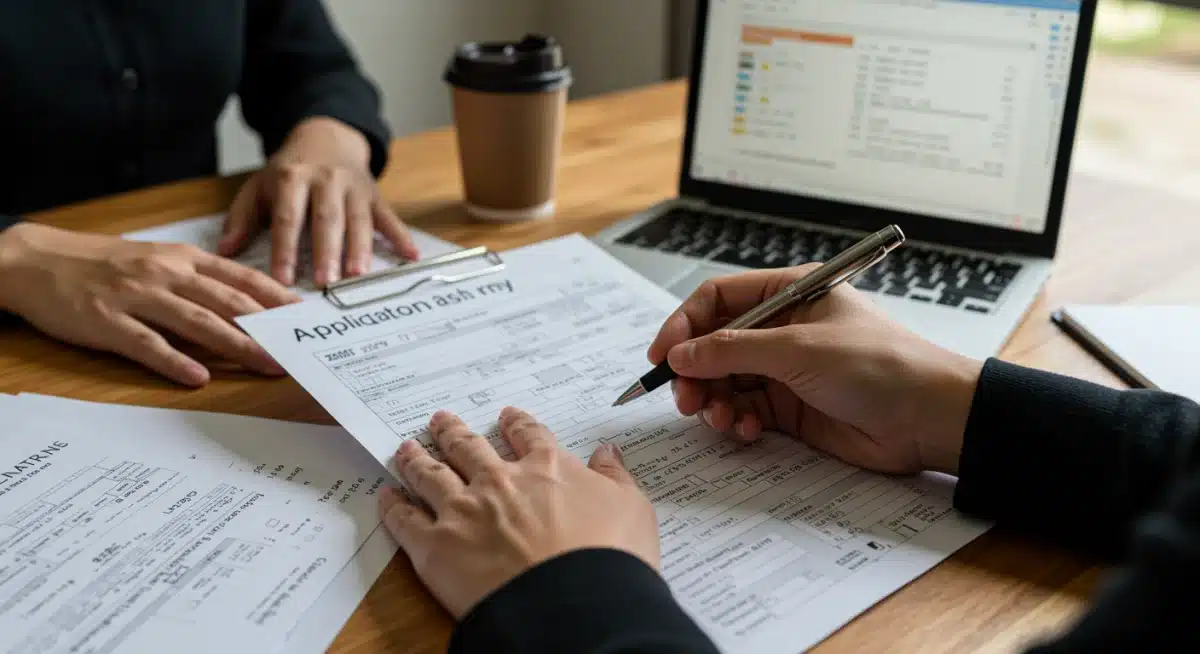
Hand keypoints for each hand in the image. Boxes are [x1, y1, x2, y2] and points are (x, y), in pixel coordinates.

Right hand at [0, 223, 298, 386]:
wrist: (36, 259)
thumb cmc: (104, 263)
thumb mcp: (156, 259)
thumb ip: (198, 280)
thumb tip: (244, 304)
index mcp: (182, 259)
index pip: (240, 278)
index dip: (276, 297)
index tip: (305, 315)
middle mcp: (165, 274)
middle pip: (228, 302)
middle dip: (268, 328)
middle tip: (297, 349)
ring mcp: (137, 296)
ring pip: (197, 322)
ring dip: (237, 346)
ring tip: (266, 364)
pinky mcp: (107, 321)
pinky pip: (146, 343)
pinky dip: (174, 361)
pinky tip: (198, 377)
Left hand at [219, 117, 417, 286]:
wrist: (327, 137)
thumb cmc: (289, 171)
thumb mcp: (258, 186)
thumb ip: (241, 218)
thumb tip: (225, 251)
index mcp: (292, 177)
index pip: (288, 217)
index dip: (285, 248)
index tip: (283, 278)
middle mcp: (326, 180)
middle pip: (327, 219)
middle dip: (327, 251)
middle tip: (326, 282)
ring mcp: (354, 188)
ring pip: (358, 220)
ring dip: (360, 249)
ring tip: (358, 276)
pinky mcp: (375, 195)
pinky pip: (389, 217)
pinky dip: (402, 237)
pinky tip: (411, 257)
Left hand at [379, 407, 658, 618]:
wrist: (574, 605)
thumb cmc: (610, 559)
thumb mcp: (632, 509)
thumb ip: (615, 477)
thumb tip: (608, 454)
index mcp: (548, 468)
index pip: (529, 435)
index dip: (517, 423)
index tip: (508, 416)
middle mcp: (500, 481)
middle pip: (468, 446)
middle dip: (452, 431)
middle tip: (440, 421)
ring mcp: (464, 511)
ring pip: (430, 474)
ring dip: (416, 458)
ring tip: (406, 448)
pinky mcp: (435, 547)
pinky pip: (405, 519)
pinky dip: (393, 505)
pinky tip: (386, 496)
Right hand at [647, 267, 983, 475]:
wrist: (930, 420)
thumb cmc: (879, 365)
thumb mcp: (799, 348)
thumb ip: (733, 350)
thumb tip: (679, 354)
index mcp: (789, 294)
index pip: (718, 299)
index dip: (684, 324)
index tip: (662, 355)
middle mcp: (783, 329)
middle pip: (715, 344)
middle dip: (695, 372)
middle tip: (685, 399)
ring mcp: (786, 370)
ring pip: (725, 382)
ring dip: (713, 401)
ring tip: (719, 419)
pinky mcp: (791, 409)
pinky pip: (745, 411)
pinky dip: (736, 422)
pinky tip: (746, 431)